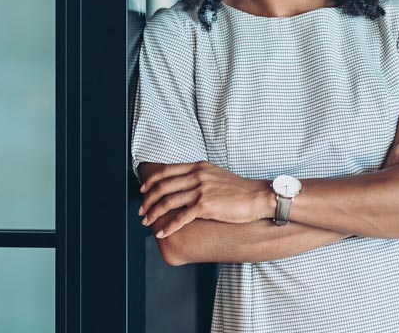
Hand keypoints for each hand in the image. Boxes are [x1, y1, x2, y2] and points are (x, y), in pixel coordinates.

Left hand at [137, 161, 272, 237]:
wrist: (256, 197)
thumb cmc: (238, 190)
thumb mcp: (215, 175)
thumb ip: (198, 176)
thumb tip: (181, 186)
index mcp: (198, 167)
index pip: (166, 171)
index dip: (151, 181)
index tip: (143, 191)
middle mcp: (197, 175)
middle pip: (163, 186)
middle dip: (148, 200)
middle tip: (142, 210)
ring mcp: (200, 190)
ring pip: (168, 201)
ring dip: (154, 213)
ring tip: (147, 222)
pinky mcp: (205, 205)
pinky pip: (180, 217)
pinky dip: (167, 226)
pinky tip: (161, 232)